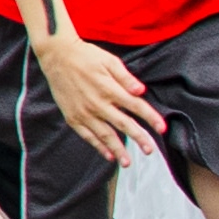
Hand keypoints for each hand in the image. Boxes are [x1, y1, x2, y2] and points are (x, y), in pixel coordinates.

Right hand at [32, 26, 159, 164]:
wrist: (56, 56)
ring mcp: (84, 112)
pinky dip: (98, 146)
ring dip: (118, 149)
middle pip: (123, 124)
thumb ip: (125, 77)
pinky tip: (107, 155)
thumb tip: (141, 91)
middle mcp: (97, 103)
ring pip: (105, 135)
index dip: (151, 118)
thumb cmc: (85, 56)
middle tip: (150, 151)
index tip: (162, 128)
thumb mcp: (109, 60)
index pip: (136, 106)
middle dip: (139, 138)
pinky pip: (87, 135)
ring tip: (127, 162)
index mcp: (109, 88)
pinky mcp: (72, 116)